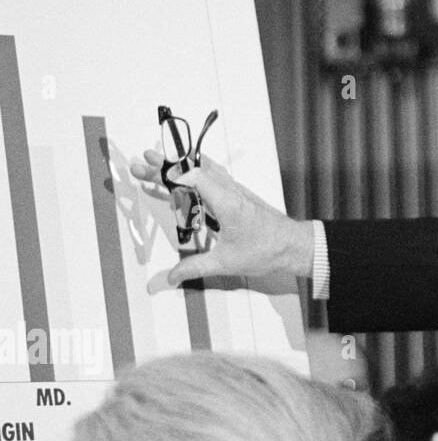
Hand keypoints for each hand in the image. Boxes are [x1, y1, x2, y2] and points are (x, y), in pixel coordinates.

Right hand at [129, 150, 314, 285]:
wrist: (295, 245)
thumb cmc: (267, 250)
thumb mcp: (227, 262)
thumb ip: (195, 267)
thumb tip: (170, 277)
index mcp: (227, 202)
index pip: (196, 178)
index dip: (171, 174)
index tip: (150, 173)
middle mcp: (231, 191)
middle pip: (194, 171)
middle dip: (166, 168)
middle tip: (141, 164)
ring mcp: (235, 192)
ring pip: (203, 172)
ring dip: (179, 169)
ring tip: (154, 165)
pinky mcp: (237, 197)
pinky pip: (212, 178)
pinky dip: (193, 175)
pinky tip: (182, 176)